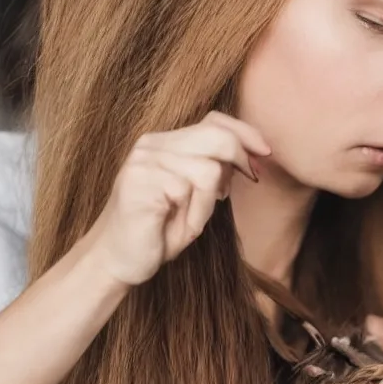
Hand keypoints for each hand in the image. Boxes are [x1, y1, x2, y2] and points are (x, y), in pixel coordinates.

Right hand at [86, 112, 270, 286]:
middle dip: (239, 161)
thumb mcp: (193, 198)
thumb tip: (249, 154)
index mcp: (164, 143)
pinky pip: (192, 190)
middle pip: (216, 136)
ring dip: (209, 203)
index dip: (245, 133)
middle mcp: (151, 145)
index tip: (264, 154)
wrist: (118, 261)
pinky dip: (196, 215)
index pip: (214, 121)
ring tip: (192, 220)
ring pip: (208, 168)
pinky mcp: (141, 181)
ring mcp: (144, 161)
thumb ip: (213, 170)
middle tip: (242, 186)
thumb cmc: (156, 232)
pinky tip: (179, 227)